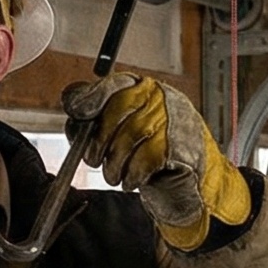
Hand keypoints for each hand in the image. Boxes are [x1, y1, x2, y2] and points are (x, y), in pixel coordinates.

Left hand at [63, 73, 251, 250]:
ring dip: (114, 162)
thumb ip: (99, 119)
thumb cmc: (153, 157)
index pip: (114, 84)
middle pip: (118, 109)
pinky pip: (145, 158)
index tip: (77, 113)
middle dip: (99, 139)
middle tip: (94, 159)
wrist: (193, 184)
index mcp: (145, 90)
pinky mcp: (180, 146)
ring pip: (130, 134)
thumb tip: (74, 111)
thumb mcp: (123, 132)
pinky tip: (132, 181)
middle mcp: (161, 99)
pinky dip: (132, 174)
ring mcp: (173, 121)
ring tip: (115, 175)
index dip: (91, 97)